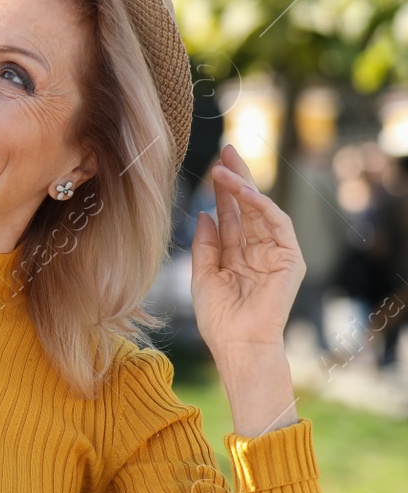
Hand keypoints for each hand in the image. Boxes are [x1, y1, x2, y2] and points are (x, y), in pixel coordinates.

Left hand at [191, 144, 304, 354]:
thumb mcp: (202, 274)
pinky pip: (278, 224)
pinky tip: (245, 192)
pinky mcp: (290, 258)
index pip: (231, 215)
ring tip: (225, 168)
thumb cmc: (218, 316)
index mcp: (236, 253)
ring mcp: (275, 253)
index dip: (222, 191)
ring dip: (244, 187)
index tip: (212, 166)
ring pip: (262, 211)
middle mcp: (257, 249)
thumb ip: (206, 244)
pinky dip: (262, 206)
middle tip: (226, 149)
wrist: (237, 342)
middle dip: (238, 178)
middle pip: (248, 206)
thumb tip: (205, 213)